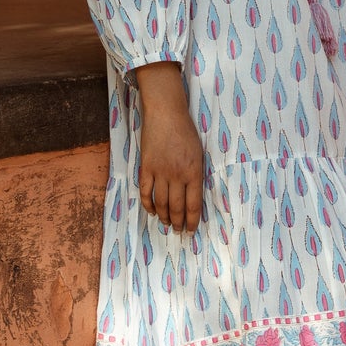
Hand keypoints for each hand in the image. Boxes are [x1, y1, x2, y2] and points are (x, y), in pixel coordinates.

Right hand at [134, 61, 203, 233]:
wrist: (166, 114)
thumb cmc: (186, 132)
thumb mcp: (199, 153)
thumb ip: (196, 175)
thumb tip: (194, 196)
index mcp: (194, 172)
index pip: (193, 205)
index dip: (192, 221)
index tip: (191, 231)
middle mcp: (177, 175)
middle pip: (177, 207)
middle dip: (178, 223)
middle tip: (178, 231)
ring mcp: (160, 172)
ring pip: (161, 203)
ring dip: (164, 216)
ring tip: (166, 224)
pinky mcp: (146, 167)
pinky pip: (145, 192)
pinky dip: (148, 205)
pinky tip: (152, 211)